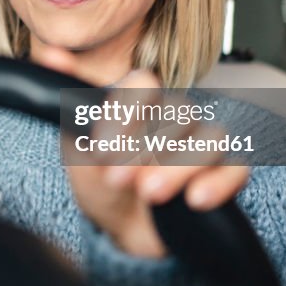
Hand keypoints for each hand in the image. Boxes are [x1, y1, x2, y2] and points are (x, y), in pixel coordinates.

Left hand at [38, 47, 249, 258]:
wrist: (122, 231)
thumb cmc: (101, 182)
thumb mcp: (75, 146)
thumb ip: (69, 102)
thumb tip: (50, 53)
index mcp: (139, 103)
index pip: (144, 84)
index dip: (126, 111)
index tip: (101, 147)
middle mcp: (173, 118)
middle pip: (179, 112)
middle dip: (146, 147)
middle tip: (116, 177)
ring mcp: (201, 146)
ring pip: (210, 138)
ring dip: (178, 166)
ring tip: (148, 193)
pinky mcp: (222, 177)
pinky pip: (235, 170)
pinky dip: (217, 183)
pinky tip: (194, 200)